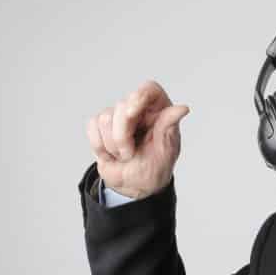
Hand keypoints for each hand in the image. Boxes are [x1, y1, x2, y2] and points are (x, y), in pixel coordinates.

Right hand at [85, 79, 189, 199]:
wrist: (136, 185)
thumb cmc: (155, 167)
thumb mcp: (166, 150)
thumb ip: (169, 126)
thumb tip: (183, 108)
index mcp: (159, 111)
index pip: (150, 89)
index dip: (138, 97)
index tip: (131, 114)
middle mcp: (139, 108)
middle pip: (121, 106)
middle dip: (123, 136)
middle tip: (131, 154)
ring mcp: (118, 115)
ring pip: (105, 118)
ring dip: (113, 145)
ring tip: (124, 155)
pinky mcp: (100, 125)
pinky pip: (92, 126)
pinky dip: (100, 145)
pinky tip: (112, 154)